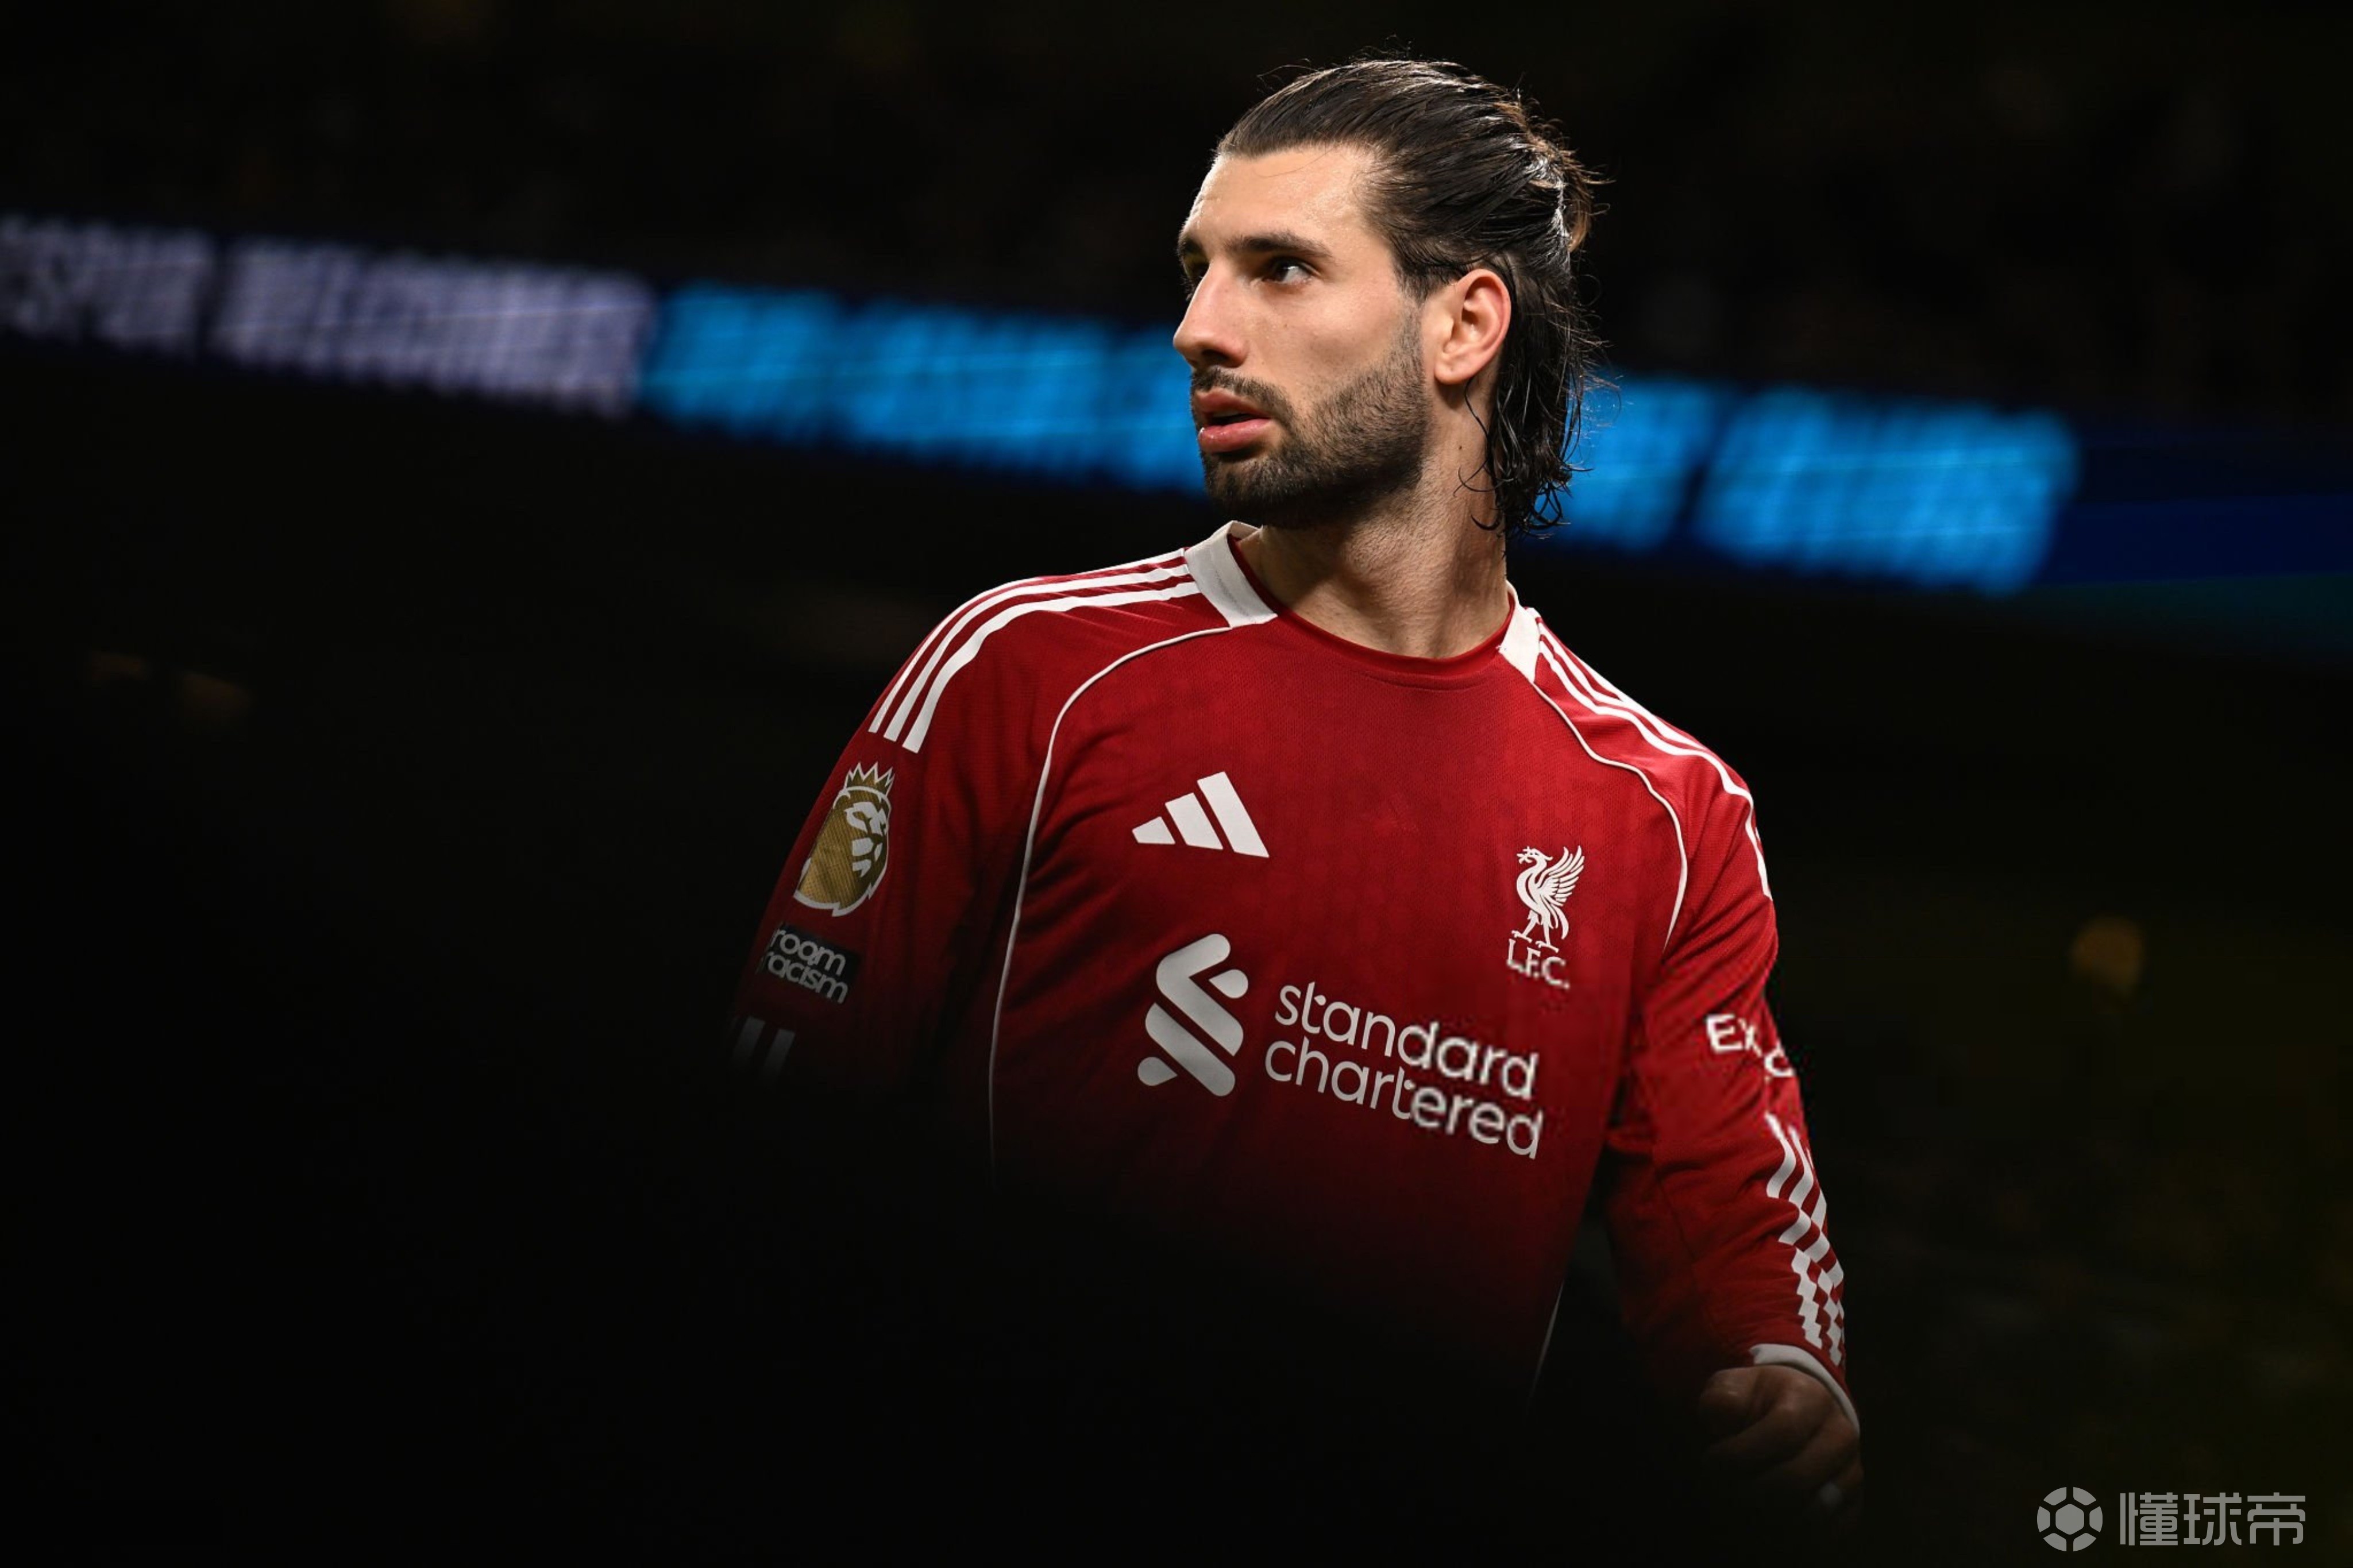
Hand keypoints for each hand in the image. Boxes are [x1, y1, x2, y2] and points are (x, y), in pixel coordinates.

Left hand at [1694, 1364, 1862, 1532]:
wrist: (1798, 1411)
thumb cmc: (1757, 1400)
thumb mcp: (1735, 1385)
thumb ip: (1723, 1398)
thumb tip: (1720, 1420)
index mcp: (1812, 1398)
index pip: (1782, 1432)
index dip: (1740, 1454)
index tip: (1710, 1462)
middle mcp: (1841, 1436)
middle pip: (1795, 1480)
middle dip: (1746, 1491)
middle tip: (1720, 1491)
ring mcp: (1851, 1473)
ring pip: (1811, 1513)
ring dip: (1765, 1518)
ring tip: (1737, 1506)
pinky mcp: (1852, 1504)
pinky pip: (1825, 1533)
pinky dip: (1789, 1537)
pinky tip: (1760, 1522)